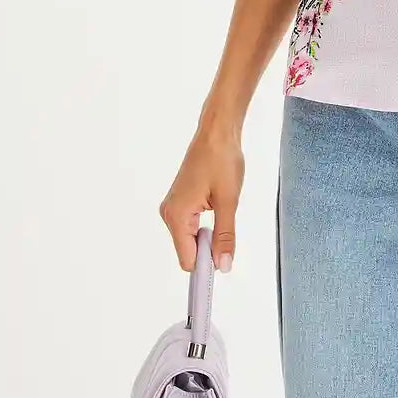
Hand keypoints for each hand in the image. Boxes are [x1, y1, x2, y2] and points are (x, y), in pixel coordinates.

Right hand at [159, 122, 244, 271]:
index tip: (224, 262)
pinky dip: (204, 225)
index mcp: (177, 215)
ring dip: (208, 234)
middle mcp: (169, 213)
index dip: (206, 265)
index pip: (187, 260)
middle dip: (209, 248)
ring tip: (221, 208)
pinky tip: (215, 205)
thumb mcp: (229, 201)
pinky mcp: (179, 201)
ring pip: (190, 239)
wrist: (217, 132)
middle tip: (227, 224)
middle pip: (188, 251)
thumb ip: (225, 236)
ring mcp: (172, 207)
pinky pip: (190, 226)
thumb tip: (224, 266)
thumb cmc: (222, 159)